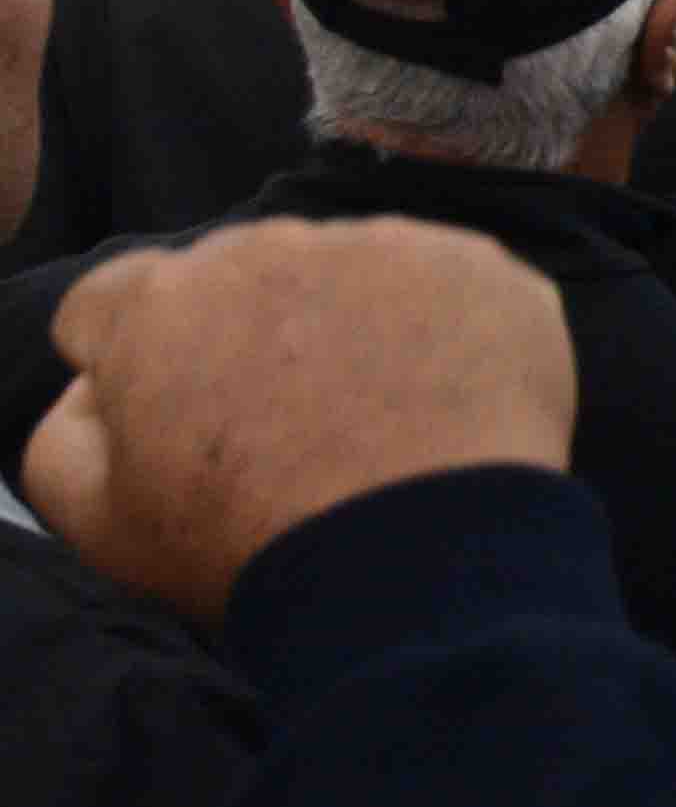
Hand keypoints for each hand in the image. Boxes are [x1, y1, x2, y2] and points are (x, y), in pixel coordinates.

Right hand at [24, 221, 576, 625]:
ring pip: (346, 274)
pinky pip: (446, 288)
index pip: (115, 301)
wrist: (414, 559)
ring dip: (348, 328)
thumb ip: (67, 431)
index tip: (179, 420)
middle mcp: (269, 247)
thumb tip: (96, 385)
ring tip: (372, 422)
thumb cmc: (248, 544)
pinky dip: (444, 336)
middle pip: (236, 280)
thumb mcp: (99, 519)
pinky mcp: (477, 266)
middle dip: (246, 337)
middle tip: (284, 430)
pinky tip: (443, 406)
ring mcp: (384, 247)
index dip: (134, 364)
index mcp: (159, 301)